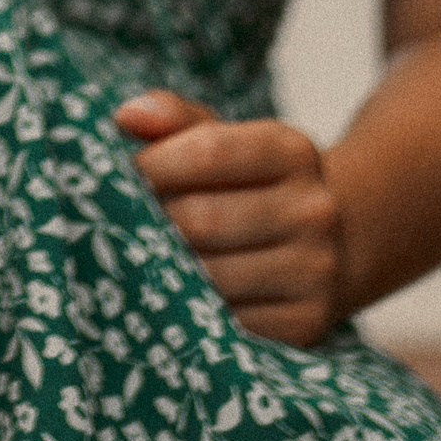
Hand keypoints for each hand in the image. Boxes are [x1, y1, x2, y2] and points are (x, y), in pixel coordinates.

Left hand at [119, 89, 350, 345]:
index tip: (113, 173)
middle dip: (148, 221)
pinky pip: (229, 323)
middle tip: (112, 224)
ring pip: (212, 277)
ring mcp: (315, 271)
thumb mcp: (222, 137)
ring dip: (162, 270)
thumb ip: (174, 117)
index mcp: (292, 151)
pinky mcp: (306, 322)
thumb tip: (126, 117)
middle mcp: (313, 210)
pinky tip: (173, 294)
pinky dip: (191, 311)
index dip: (153, 164)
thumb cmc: (249, 183)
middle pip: (204, 219)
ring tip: (135, 259)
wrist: (329, 246)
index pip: (210, 151)